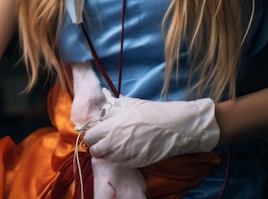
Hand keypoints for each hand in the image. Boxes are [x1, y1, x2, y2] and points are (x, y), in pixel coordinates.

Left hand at [83, 88, 218, 167]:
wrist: (177, 127)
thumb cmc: (154, 112)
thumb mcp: (132, 104)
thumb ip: (114, 107)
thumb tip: (104, 105)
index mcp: (113, 126)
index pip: (90, 136)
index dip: (92, 133)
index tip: (97, 130)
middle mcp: (116, 143)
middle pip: (95, 150)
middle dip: (97, 144)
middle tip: (105, 137)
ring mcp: (127, 155)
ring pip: (108, 158)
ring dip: (109, 151)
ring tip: (118, 142)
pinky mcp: (137, 163)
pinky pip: (122, 162)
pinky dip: (122, 157)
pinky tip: (129, 148)